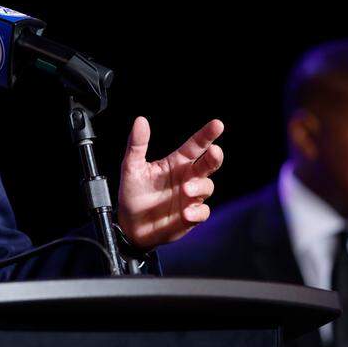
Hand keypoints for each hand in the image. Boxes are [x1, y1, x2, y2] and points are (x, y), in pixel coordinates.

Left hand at [116, 116, 223, 249]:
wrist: (130, 226)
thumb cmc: (132, 193)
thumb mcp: (131, 167)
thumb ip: (137, 144)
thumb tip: (140, 120)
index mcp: (176, 163)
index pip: (195, 145)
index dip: (206, 134)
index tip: (217, 124)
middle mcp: (187, 177)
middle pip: (209, 163)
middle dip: (215, 157)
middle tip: (214, 152)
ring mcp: (191, 196)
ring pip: (207, 186)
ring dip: (199, 187)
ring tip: (186, 189)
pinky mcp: (192, 216)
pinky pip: (203, 212)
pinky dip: (197, 211)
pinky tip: (186, 213)